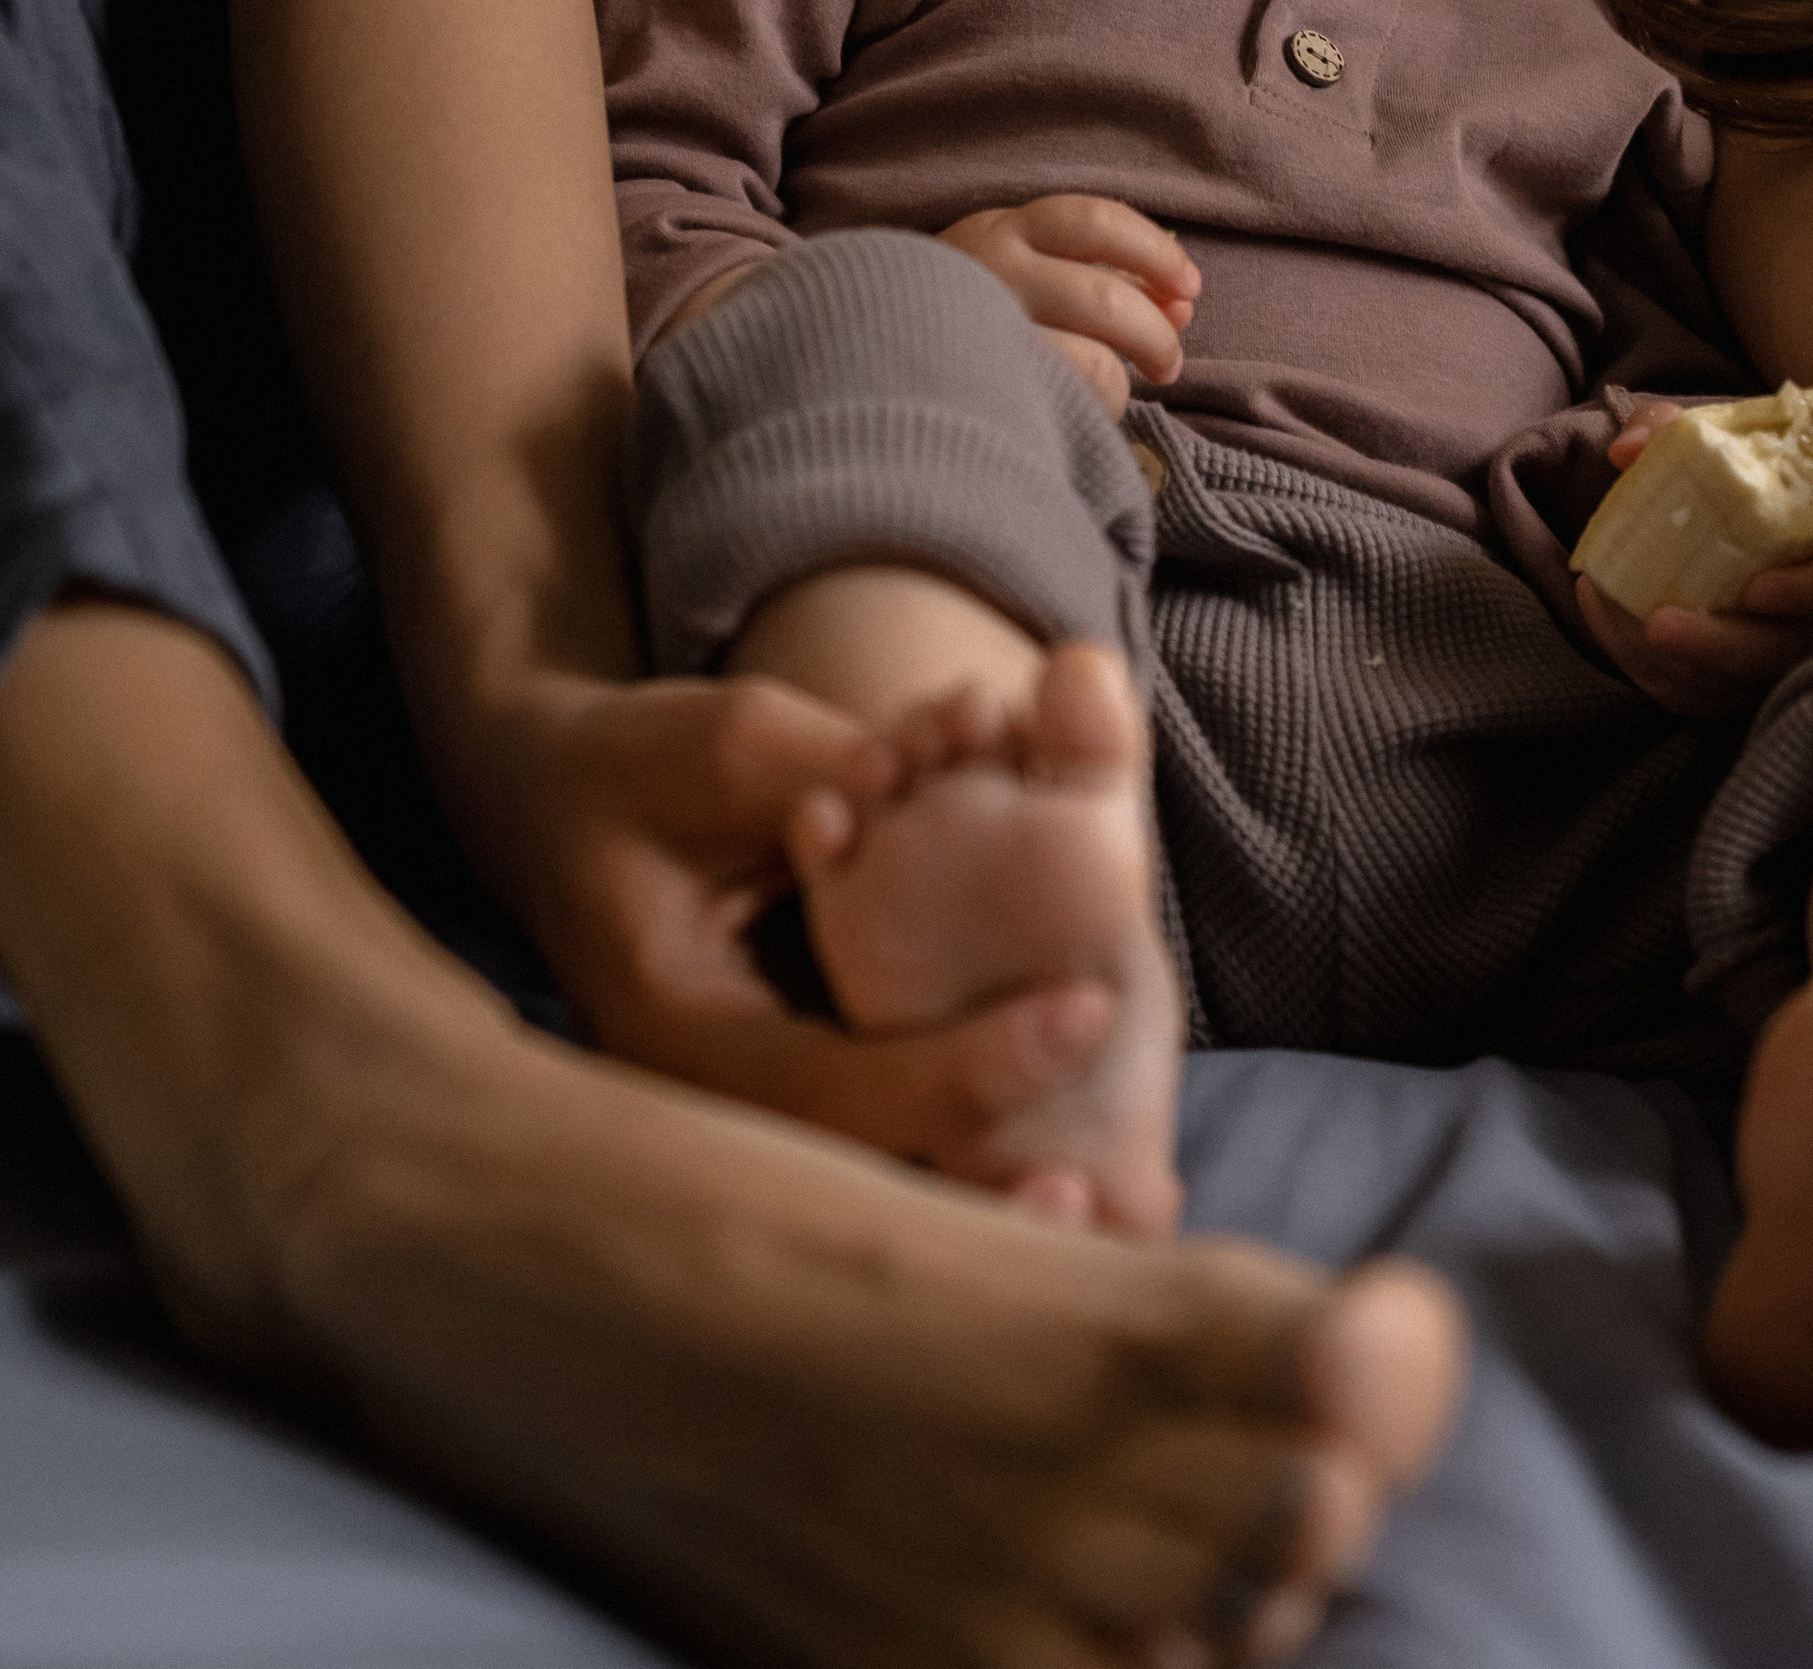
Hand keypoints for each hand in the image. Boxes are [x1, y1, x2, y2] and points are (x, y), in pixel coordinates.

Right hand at [454, 663, 1126, 1153]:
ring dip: (981, 1195)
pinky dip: (965, 1150)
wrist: (561, 800)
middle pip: (857, 1181)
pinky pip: (878, 1144)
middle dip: (980, 1195)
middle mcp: (704, 1104)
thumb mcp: (725, 741)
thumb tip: (925, 782)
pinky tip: (1073, 1174)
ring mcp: (741, 1116)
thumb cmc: (637, 764)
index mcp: (672, 1032)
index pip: (835, 1089)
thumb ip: (829, 770)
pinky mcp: (788, 1093)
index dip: (965, 1064)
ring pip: (872, 1184)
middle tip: (1108, 1196)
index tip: (1087, 1012)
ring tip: (1115, 1208)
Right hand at [940, 195, 1198, 411]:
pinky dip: (1095, 406)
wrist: (860, 358)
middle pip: (1106, 297)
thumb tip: (1181, 301)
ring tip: (1132, 388)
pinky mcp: (982, 389)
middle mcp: (989, 271)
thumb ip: (1099, 274)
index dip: (1156, 252)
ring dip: (1127, 377)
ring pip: (1091, 358)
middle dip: (1156, 333)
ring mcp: (982, 332)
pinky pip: (1066, 402)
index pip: (1097, 222)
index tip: (1189, 287)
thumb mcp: (1019, 267)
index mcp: (1003, 229)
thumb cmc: (961, 309)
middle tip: (1170, 361)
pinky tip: (1088, 410)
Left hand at [1571, 393, 1812, 714]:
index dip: (1807, 591)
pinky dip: (1639, 665)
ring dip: (1669, 661)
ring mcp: (1761, 658)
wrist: (1678, 523)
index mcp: (1812, 551)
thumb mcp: (1688, 444)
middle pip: (1780, 650)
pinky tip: (1602, 616)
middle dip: (1719, 645)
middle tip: (1660, 623)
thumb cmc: (1703, 482)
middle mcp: (1798, 615)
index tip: (1756, 588)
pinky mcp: (1720, 685)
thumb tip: (1629, 450)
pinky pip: (1687, 693)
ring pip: (1729, 683)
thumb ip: (1664, 431)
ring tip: (1620, 620)